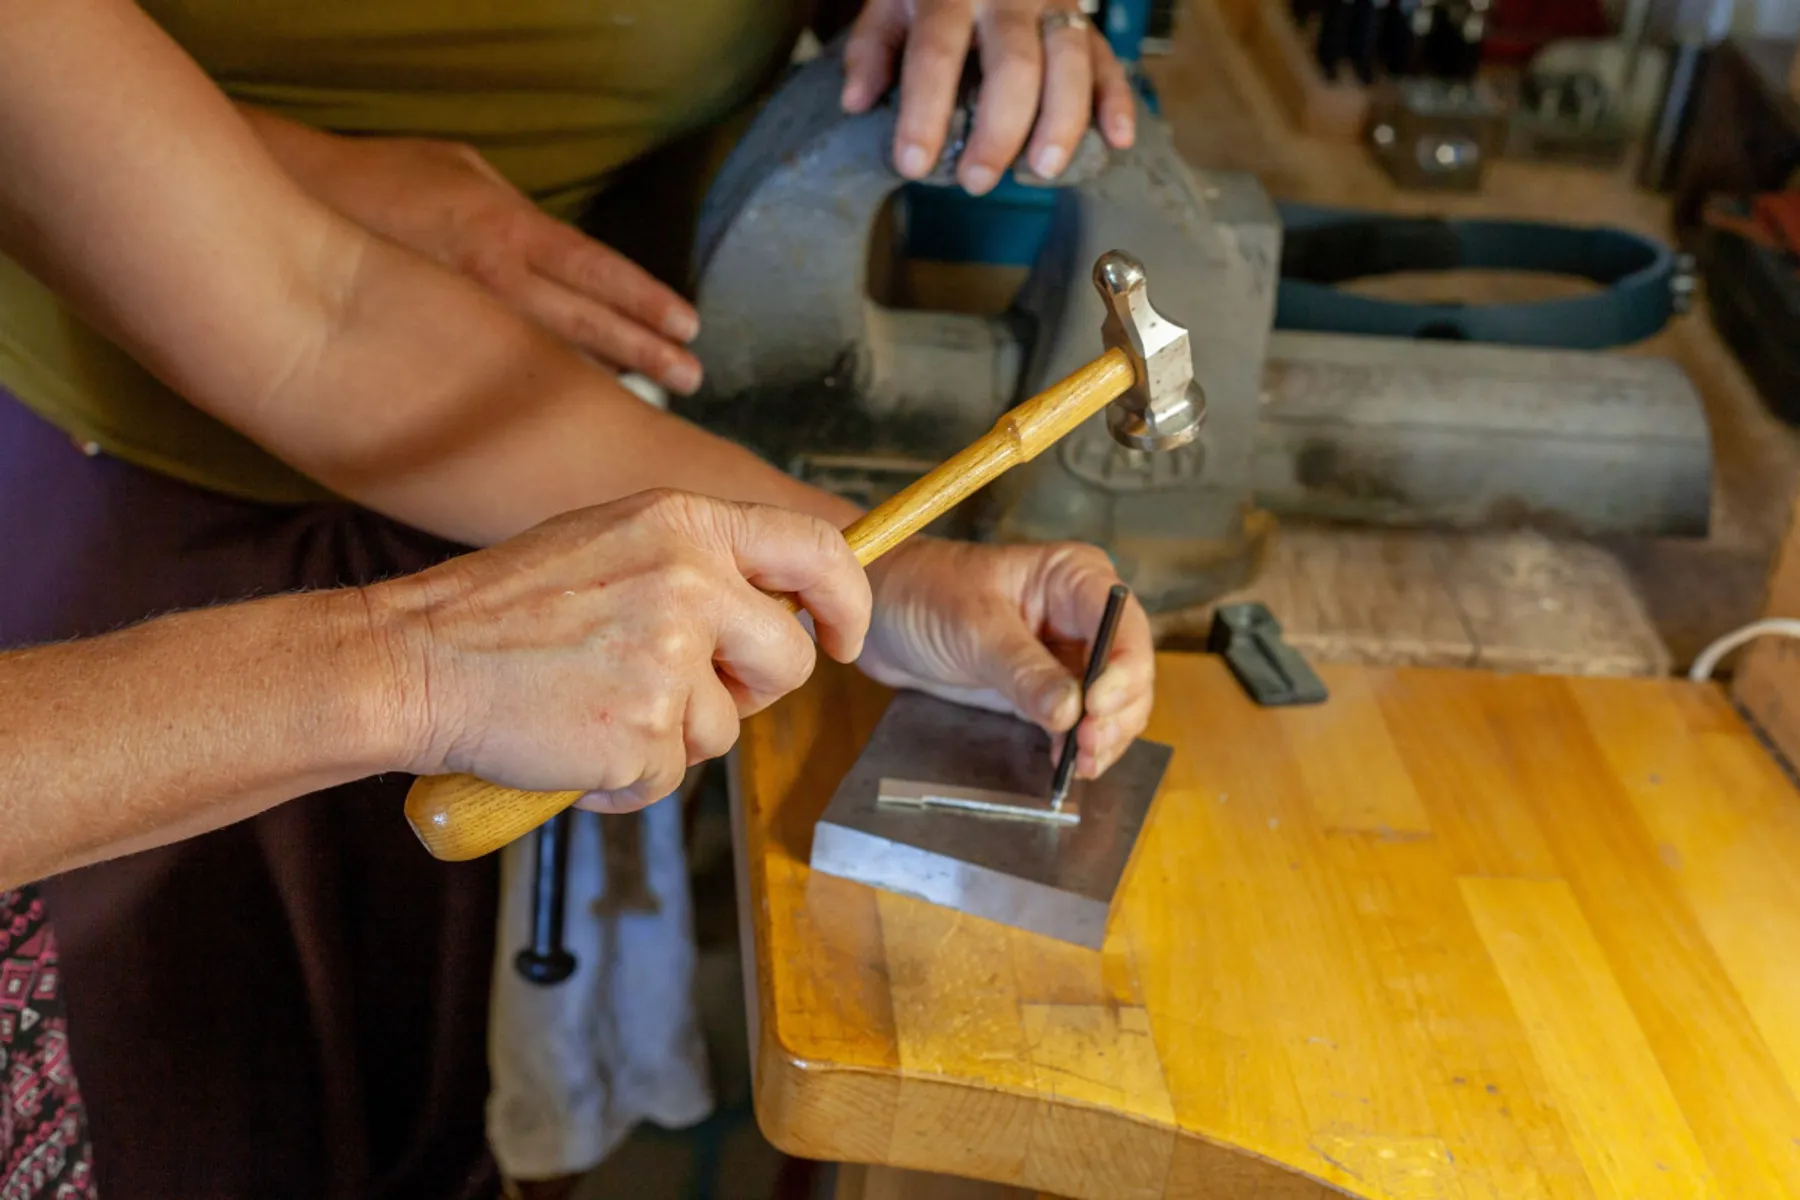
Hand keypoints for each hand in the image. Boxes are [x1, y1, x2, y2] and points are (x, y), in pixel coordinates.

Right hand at [251, 117, 702, 393]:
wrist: (287, 211)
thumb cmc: (380, 184)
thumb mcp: (461, 173)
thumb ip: (516, 215)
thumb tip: (560, 251)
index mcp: (504, 229)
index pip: (594, 271)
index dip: (644, 302)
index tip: (691, 328)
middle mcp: (489, 280)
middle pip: (584, 326)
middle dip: (643, 355)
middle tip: (694, 379)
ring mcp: (457, 326)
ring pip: (546, 365)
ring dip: (600, 390)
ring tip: (647, 413)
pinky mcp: (429, 359)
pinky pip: (492, 393)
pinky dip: (533, 414)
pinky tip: (564, 438)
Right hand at [369, 490, 869, 810]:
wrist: (414, 660)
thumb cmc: (504, 609)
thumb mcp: (612, 542)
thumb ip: (695, 561)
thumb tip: (774, 601)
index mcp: (684, 524)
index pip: (815, 551)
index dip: (847, 601)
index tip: (842, 638)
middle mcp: (690, 580)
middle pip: (787, 660)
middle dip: (749, 692)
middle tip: (678, 691)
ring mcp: (669, 656)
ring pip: (725, 729)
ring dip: (671, 737)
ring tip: (595, 704)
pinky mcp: (644, 729)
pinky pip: (670, 776)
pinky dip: (627, 778)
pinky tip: (574, 740)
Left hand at [839, 0, 1136, 194]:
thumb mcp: (891, 0)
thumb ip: (873, 47)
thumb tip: (857, 101)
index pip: (936, 54)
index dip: (923, 112)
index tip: (912, 164)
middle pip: (1013, 65)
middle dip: (998, 130)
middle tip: (977, 181)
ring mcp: (1053, 4)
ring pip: (1070, 61)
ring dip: (1062, 121)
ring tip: (1042, 171)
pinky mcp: (1085, 20)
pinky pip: (1108, 59)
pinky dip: (1117, 101)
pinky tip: (1115, 140)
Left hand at [857, 539, 1153, 778]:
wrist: (881, 612)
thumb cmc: (923, 593)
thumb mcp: (974, 629)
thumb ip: (1024, 670)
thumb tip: (1070, 711)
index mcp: (1074, 577)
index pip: (1123, 626)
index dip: (1122, 671)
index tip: (1097, 708)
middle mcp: (1082, 614)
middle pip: (1128, 670)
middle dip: (1117, 712)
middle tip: (1088, 748)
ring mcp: (1067, 654)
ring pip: (1112, 702)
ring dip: (1104, 736)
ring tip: (1080, 763)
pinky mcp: (1047, 687)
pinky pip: (1079, 721)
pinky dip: (1079, 744)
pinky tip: (1066, 762)